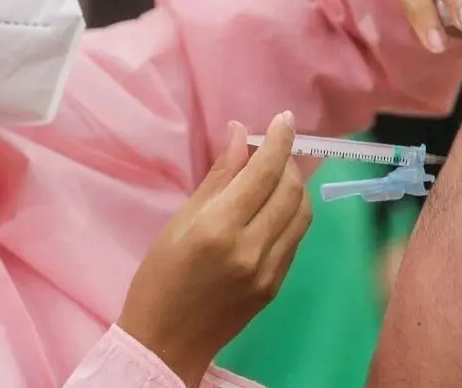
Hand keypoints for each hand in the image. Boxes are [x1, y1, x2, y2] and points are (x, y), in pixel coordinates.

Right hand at [118, 113, 311, 385]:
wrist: (166, 342)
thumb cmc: (159, 277)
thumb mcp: (180, 221)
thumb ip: (218, 177)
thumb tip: (240, 134)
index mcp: (220, 228)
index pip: (265, 172)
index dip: (279, 140)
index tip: (284, 118)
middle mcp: (251, 248)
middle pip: (290, 190)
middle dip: (287, 161)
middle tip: (270, 151)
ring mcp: (269, 270)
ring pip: (302, 214)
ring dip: (294, 187)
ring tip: (274, 177)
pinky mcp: (276, 286)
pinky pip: (295, 239)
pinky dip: (290, 214)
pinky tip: (271, 210)